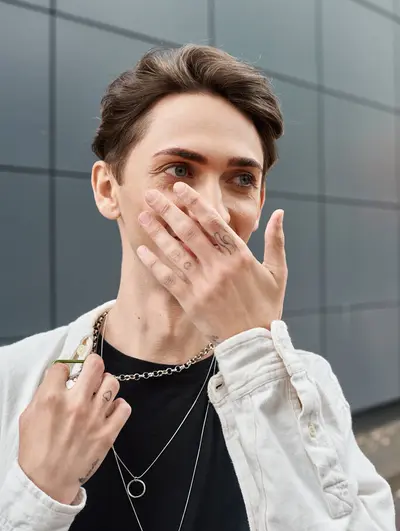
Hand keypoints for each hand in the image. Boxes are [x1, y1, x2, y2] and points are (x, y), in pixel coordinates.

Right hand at [18, 355, 130, 504]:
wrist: (47, 482)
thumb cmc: (36, 450)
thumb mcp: (28, 416)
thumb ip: (43, 394)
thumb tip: (57, 379)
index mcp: (52, 398)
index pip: (63, 366)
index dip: (63, 371)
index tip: (64, 378)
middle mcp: (76, 404)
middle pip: (95, 365)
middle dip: (92, 364)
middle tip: (90, 373)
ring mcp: (95, 417)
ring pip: (112, 383)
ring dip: (106, 385)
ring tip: (99, 393)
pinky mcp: (108, 432)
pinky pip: (124, 407)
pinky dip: (119, 406)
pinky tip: (109, 411)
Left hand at [137, 182, 286, 342]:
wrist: (255, 342)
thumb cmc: (267, 306)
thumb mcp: (277, 272)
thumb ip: (276, 241)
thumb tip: (279, 212)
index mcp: (240, 256)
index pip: (214, 222)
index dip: (195, 202)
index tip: (180, 188)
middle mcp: (219, 267)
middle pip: (189, 231)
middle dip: (168, 210)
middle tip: (151, 195)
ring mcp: (203, 284)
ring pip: (175, 251)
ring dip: (157, 232)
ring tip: (143, 216)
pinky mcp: (191, 301)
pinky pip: (168, 278)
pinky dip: (154, 263)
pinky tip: (141, 250)